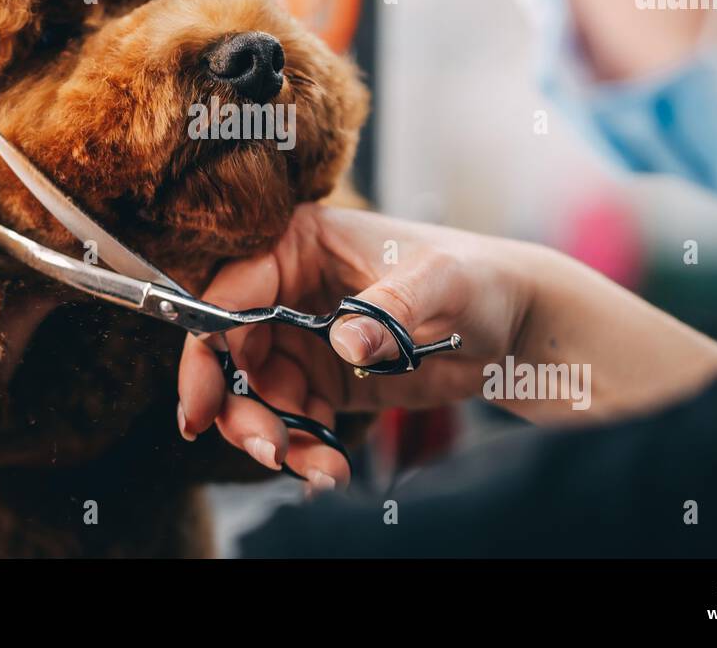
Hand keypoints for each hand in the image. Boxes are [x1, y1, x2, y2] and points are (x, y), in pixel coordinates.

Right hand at [177, 204, 536, 488]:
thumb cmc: (477, 277)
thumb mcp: (441, 280)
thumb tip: (343, 341)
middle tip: (267, 450)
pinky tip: (331, 470)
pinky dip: (304, 450)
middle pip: (231, 355)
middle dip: (238, 409)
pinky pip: (293, 419)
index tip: (202, 403)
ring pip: (257, 396)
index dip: (208, 347)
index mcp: (298, 245)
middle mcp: (288, 290)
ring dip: (275, 439)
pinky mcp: (324, 380)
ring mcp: (303, 338)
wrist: (513, 324)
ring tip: (319, 471)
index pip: (230, 294)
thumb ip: (390, 306)